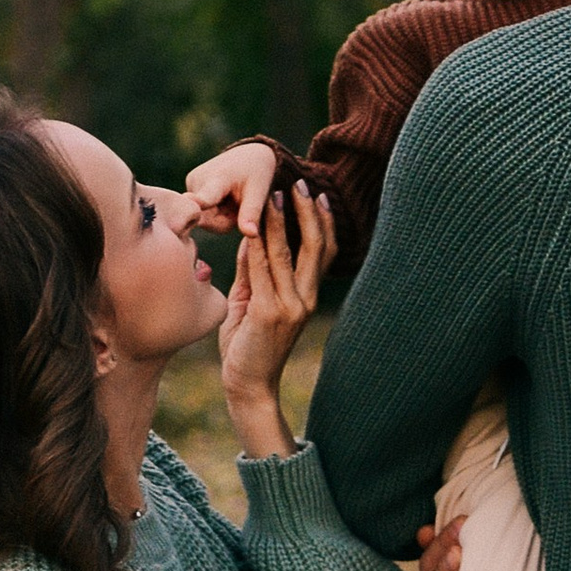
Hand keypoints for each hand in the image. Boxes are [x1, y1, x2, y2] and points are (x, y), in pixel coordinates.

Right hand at [185, 137, 282, 238]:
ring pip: (204, 219)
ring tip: (231, 200)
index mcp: (219, 178)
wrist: (247, 155)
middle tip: (239, 207)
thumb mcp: (259, 193)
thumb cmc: (255, 174)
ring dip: (221, 217)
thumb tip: (251, 235)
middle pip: (207, 221)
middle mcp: (198, 179)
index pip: (207, 196)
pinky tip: (222, 199)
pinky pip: (201, 213)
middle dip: (225, 221)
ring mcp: (190, 183)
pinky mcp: (188, 186)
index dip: (199, 202)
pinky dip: (215, 211)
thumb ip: (251, 214)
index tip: (189, 202)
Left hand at [218, 186, 332, 458]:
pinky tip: (252, 226)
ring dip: (281, 221)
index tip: (315, 195)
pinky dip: (258, 245)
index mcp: (306, 296)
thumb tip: (251, 238)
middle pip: (314, 247)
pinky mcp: (269, 312)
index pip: (322, 252)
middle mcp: (304, 299)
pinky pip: (263, 270)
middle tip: (299, 184)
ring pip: (288, 253)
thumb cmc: (247, 346)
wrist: (247, 385)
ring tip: (275, 195)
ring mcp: (290, 306)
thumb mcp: (250, 302)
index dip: (322, 222)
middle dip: (307, 213)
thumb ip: (253, 272)